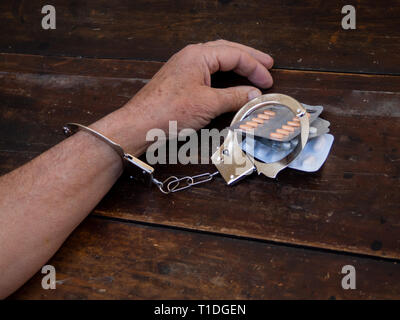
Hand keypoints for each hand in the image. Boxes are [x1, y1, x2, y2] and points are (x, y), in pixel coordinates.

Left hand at [92, 40, 273, 154]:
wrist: (140, 124)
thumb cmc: (169, 112)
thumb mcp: (208, 104)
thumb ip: (234, 97)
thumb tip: (254, 94)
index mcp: (198, 55)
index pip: (234, 54)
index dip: (255, 67)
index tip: (268, 79)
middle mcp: (191, 56)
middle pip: (226, 50)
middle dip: (248, 57)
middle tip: (267, 64)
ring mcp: (184, 67)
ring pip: (216, 58)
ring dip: (236, 63)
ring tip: (252, 68)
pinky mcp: (180, 80)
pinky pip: (207, 70)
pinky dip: (223, 73)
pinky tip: (229, 78)